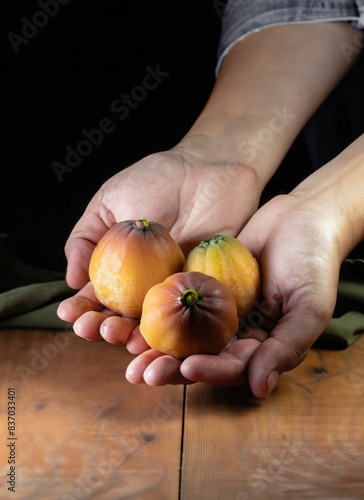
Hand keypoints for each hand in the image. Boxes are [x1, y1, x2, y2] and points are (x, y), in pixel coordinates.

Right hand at [57, 144, 260, 342]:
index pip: (98, 296)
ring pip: (156, 324)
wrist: (208, 168)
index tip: (69, 315)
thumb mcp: (109, 202)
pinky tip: (164, 340)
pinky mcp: (208, 289)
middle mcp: (148, 285)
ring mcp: (177, 289)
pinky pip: (194, 317)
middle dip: (107, 329)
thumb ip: (86, 238)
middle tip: (98, 329)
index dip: (82, 309)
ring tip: (126, 341)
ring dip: (138, 338)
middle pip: (125, 318)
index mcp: (122, 269)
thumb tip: (69, 280)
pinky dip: (180, 333)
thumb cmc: (155, 179)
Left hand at [125, 192, 341, 395]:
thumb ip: (287, 348)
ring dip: (155, 345)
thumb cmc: (313, 262)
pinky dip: (157, 309)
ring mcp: (217, 310)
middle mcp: (235, 333)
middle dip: (169, 367)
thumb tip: (259, 389)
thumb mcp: (309, 307)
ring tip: (128, 353)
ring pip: (182, 333)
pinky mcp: (204, 285)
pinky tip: (133, 314)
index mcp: (260, 347)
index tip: (185, 366)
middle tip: (140, 372)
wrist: (301, 217)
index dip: (208, 371)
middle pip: (199, 357)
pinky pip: (178, 299)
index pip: (231, 368)